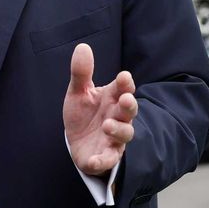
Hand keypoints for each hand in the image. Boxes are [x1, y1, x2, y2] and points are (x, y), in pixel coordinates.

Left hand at [63, 44, 137, 175]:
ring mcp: (113, 138)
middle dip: (129, 105)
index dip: (125, 84)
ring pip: (125, 134)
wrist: (78, 142)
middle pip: (129, 111)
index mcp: (111, 99)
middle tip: (125, 99)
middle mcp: (117, 117)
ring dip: (119, 130)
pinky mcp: (104, 156)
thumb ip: (81, 73)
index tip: (123, 77)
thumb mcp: (78, 92)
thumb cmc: (83, 114)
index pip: (123, 89)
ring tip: (107, 125)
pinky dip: (102, 161)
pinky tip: (95, 160)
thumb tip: (82, 46)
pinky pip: (107, 160)